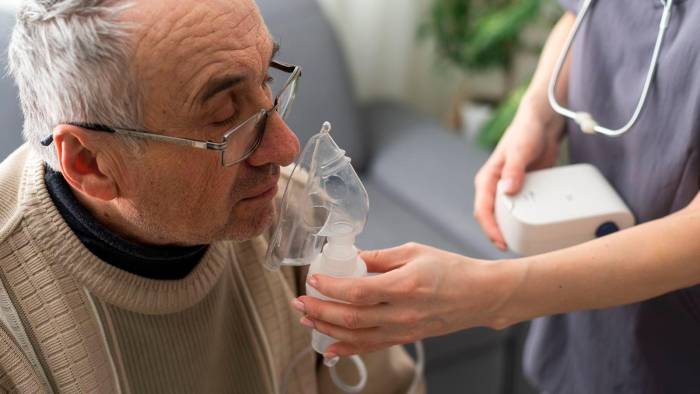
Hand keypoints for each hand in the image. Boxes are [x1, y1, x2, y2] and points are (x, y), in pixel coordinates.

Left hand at [291, 243, 521, 356]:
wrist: (480, 295)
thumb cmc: (451, 269)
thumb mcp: (413, 252)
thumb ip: (379, 256)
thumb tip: (351, 256)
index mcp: (404, 286)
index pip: (357, 291)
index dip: (331, 287)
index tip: (313, 280)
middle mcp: (402, 312)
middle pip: (351, 317)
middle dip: (319, 311)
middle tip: (299, 303)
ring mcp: (404, 329)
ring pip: (357, 335)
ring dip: (327, 329)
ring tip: (307, 320)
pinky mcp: (406, 338)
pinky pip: (372, 347)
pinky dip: (348, 348)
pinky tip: (330, 347)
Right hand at [474, 105, 562, 249]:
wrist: (541, 124)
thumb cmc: (526, 132)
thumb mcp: (520, 150)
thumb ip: (513, 169)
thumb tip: (507, 190)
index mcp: (487, 180)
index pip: (482, 210)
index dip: (490, 228)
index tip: (501, 242)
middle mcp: (494, 188)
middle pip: (491, 219)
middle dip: (498, 235)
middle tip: (512, 249)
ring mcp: (508, 191)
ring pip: (504, 218)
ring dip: (509, 231)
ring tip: (522, 245)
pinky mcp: (521, 191)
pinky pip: (519, 211)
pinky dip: (523, 222)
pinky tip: (533, 230)